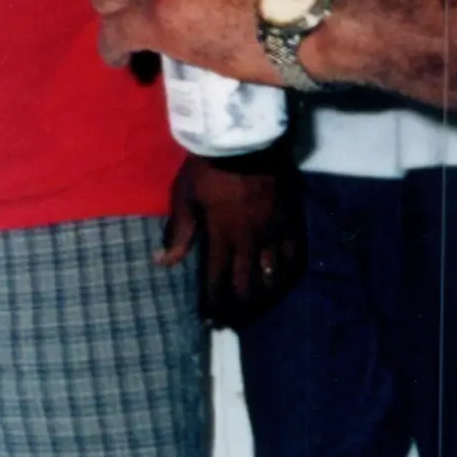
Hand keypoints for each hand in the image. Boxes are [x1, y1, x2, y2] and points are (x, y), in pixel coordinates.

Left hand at [160, 148, 304, 328]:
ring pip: (274, 274)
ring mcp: (274, 232)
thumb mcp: (185, 197)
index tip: (211, 318)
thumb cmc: (208, 167)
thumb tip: (162, 262)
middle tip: (235, 317)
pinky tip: (284, 277)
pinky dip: (288, 269)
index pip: (218, 280)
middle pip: (247, 284)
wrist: (245, 139)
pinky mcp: (291, 219)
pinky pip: (294, 252)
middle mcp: (251, 242)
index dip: (214, 302)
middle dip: (240, 304)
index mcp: (222, 237)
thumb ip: (179, 232)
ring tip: (259, 302)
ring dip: (265, 291)